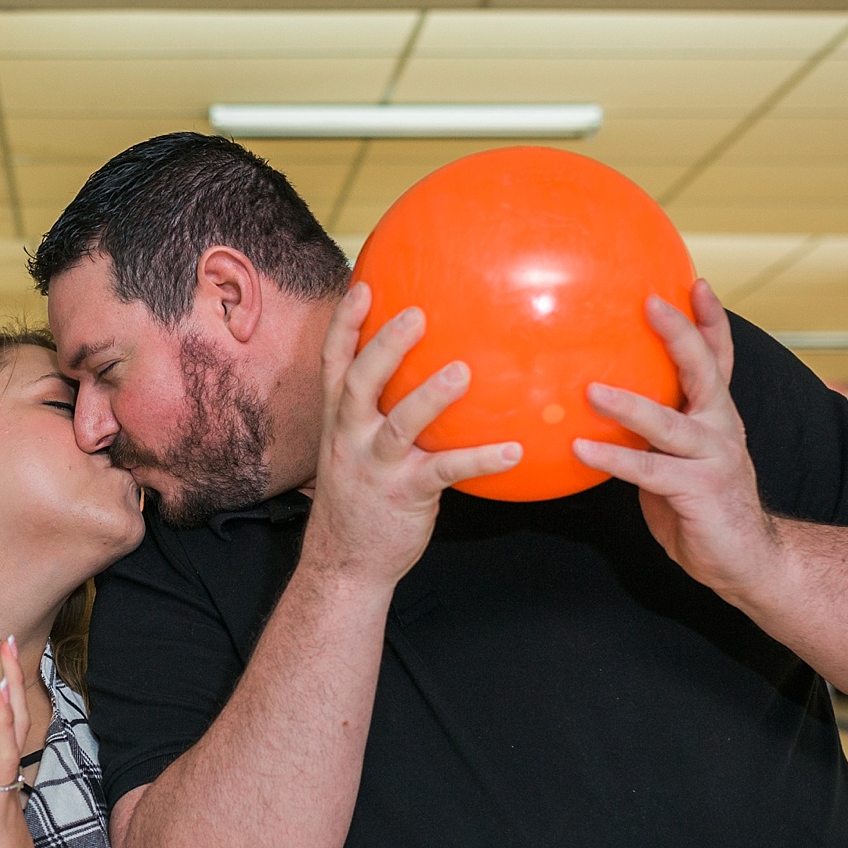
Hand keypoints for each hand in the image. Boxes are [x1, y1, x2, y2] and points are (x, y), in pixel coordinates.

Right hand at [302, 282, 521, 588]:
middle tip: (416, 314)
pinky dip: (480, 459)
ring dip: (430, 397)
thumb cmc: (362, 499)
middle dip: (384, 346)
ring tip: (462, 372)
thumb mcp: (356, 450)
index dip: (345, 324)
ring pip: (399, 424)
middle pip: (359, 382)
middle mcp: (350, 438)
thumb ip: (379, 413)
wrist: (344, 563)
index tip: (362, 285)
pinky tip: (514, 450)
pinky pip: (444, 472)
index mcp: (338, 420)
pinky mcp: (404, 495)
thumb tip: (430, 372)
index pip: (333, 363)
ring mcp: (374, 467)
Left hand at [572, 280, 780, 604]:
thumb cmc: (702, 508)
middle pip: (704, 370)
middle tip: (650, 303)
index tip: (695, 282)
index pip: (718, 358)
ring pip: (670, 422)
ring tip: (592, 390)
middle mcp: (722, 427)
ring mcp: (714, 457)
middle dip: (679, 333)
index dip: (710, 320)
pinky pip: (650, 471)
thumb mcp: (677, 459)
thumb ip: (653, 433)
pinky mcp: (700, 490)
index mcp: (717, 415)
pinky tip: (581, 451)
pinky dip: (615, 459)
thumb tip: (600, 406)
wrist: (747, 560)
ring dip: (630, 404)